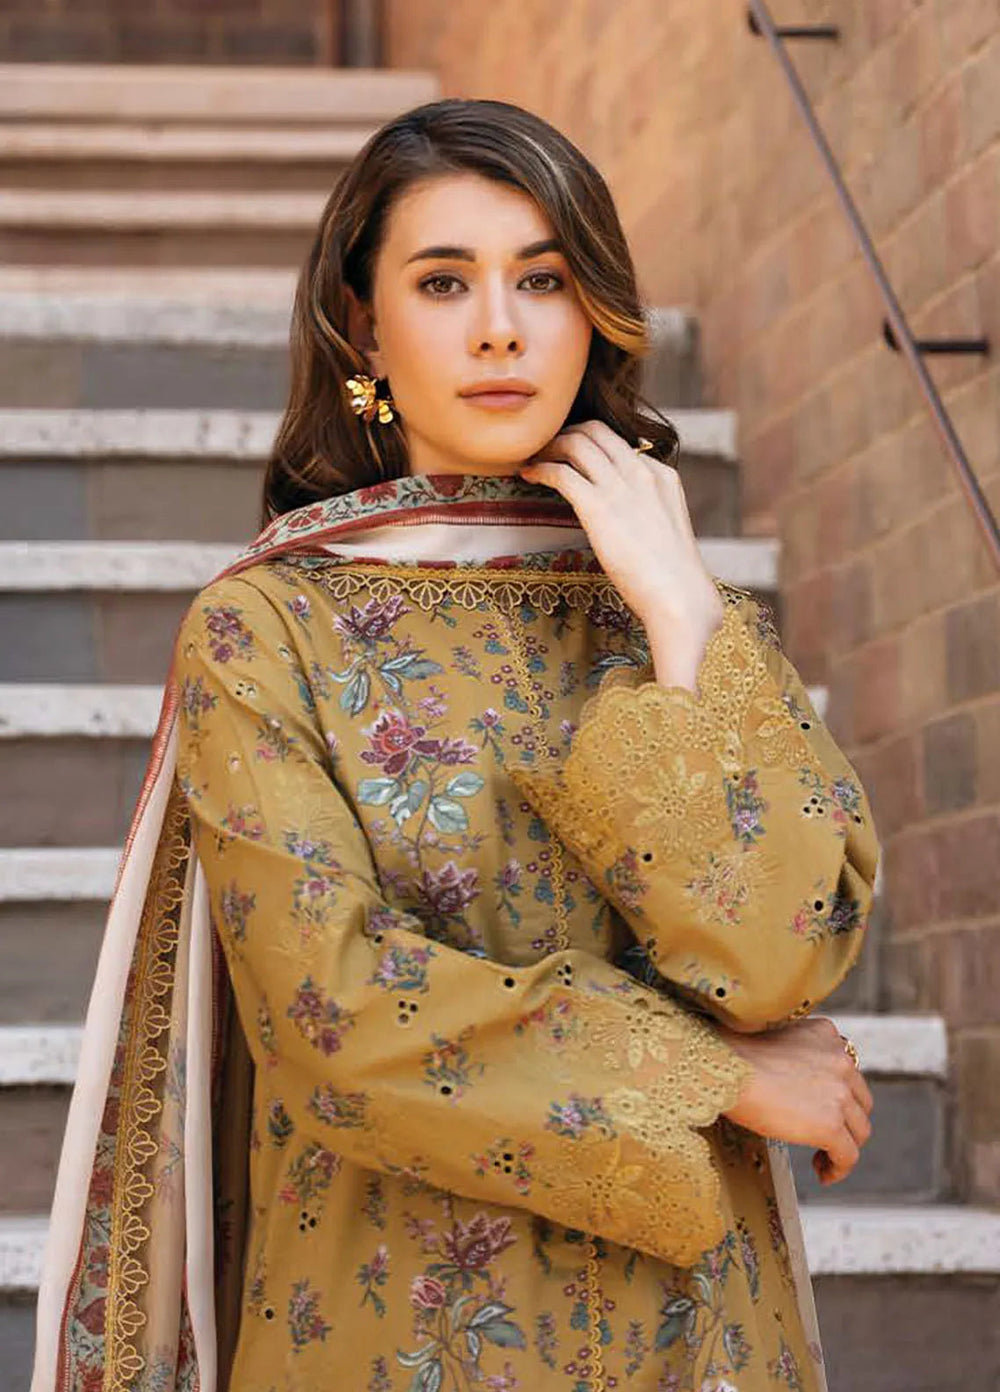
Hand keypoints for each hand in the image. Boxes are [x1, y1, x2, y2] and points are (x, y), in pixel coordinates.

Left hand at [518, 422, 723, 670]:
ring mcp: (621, 486)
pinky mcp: (598, 506)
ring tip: (535, 458)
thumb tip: (624, 517)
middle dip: (568, 432)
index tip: (573, 453)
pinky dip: (541, 469)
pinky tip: (530, 476)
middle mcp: (642, 472)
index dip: (592, 443)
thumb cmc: (672, 575)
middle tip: (548, 447)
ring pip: (577, 443)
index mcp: (662, 476)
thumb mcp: (665, 529)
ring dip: (550, 446)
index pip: (620, 443)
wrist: (679, 596)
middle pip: (597, 430)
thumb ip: (646, 510)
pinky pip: (562, 473)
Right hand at [717, 1015, 873, 1185]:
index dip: (838, 1093)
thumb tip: (791, 1083)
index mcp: (826, 1034)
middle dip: (846, 1119)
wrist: (725, 1066)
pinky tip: (822, 1174)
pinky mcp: (831, 1125)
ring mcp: (839, 1093)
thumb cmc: (733, 1055)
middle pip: (860, 1100)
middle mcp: (840, 1060)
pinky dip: (838, 1168)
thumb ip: (796, 1056)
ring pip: (859, 1130)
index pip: (846, 1069)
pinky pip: (848, 1155)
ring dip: (843, 1145)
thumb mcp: (776, 1041)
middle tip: (825, 1134)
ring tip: (822, 1157)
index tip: (823, 1107)